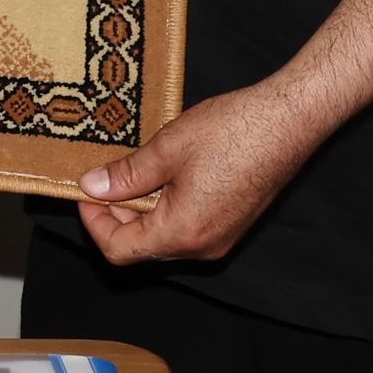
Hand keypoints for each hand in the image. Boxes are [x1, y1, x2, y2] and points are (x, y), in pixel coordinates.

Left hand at [71, 82, 324, 265]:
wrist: (288, 122)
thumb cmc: (233, 132)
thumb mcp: (167, 149)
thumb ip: (126, 175)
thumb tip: (92, 187)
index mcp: (182, 233)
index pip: (119, 250)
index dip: (94, 222)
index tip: (85, 192)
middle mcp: (203, 247)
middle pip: (141, 246)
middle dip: (117, 214)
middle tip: (106, 175)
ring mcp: (221, 239)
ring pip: (165, 237)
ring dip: (143, 209)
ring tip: (136, 169)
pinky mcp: (233, 225)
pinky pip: (188, 227)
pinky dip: (167, 207)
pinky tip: (166, 173)